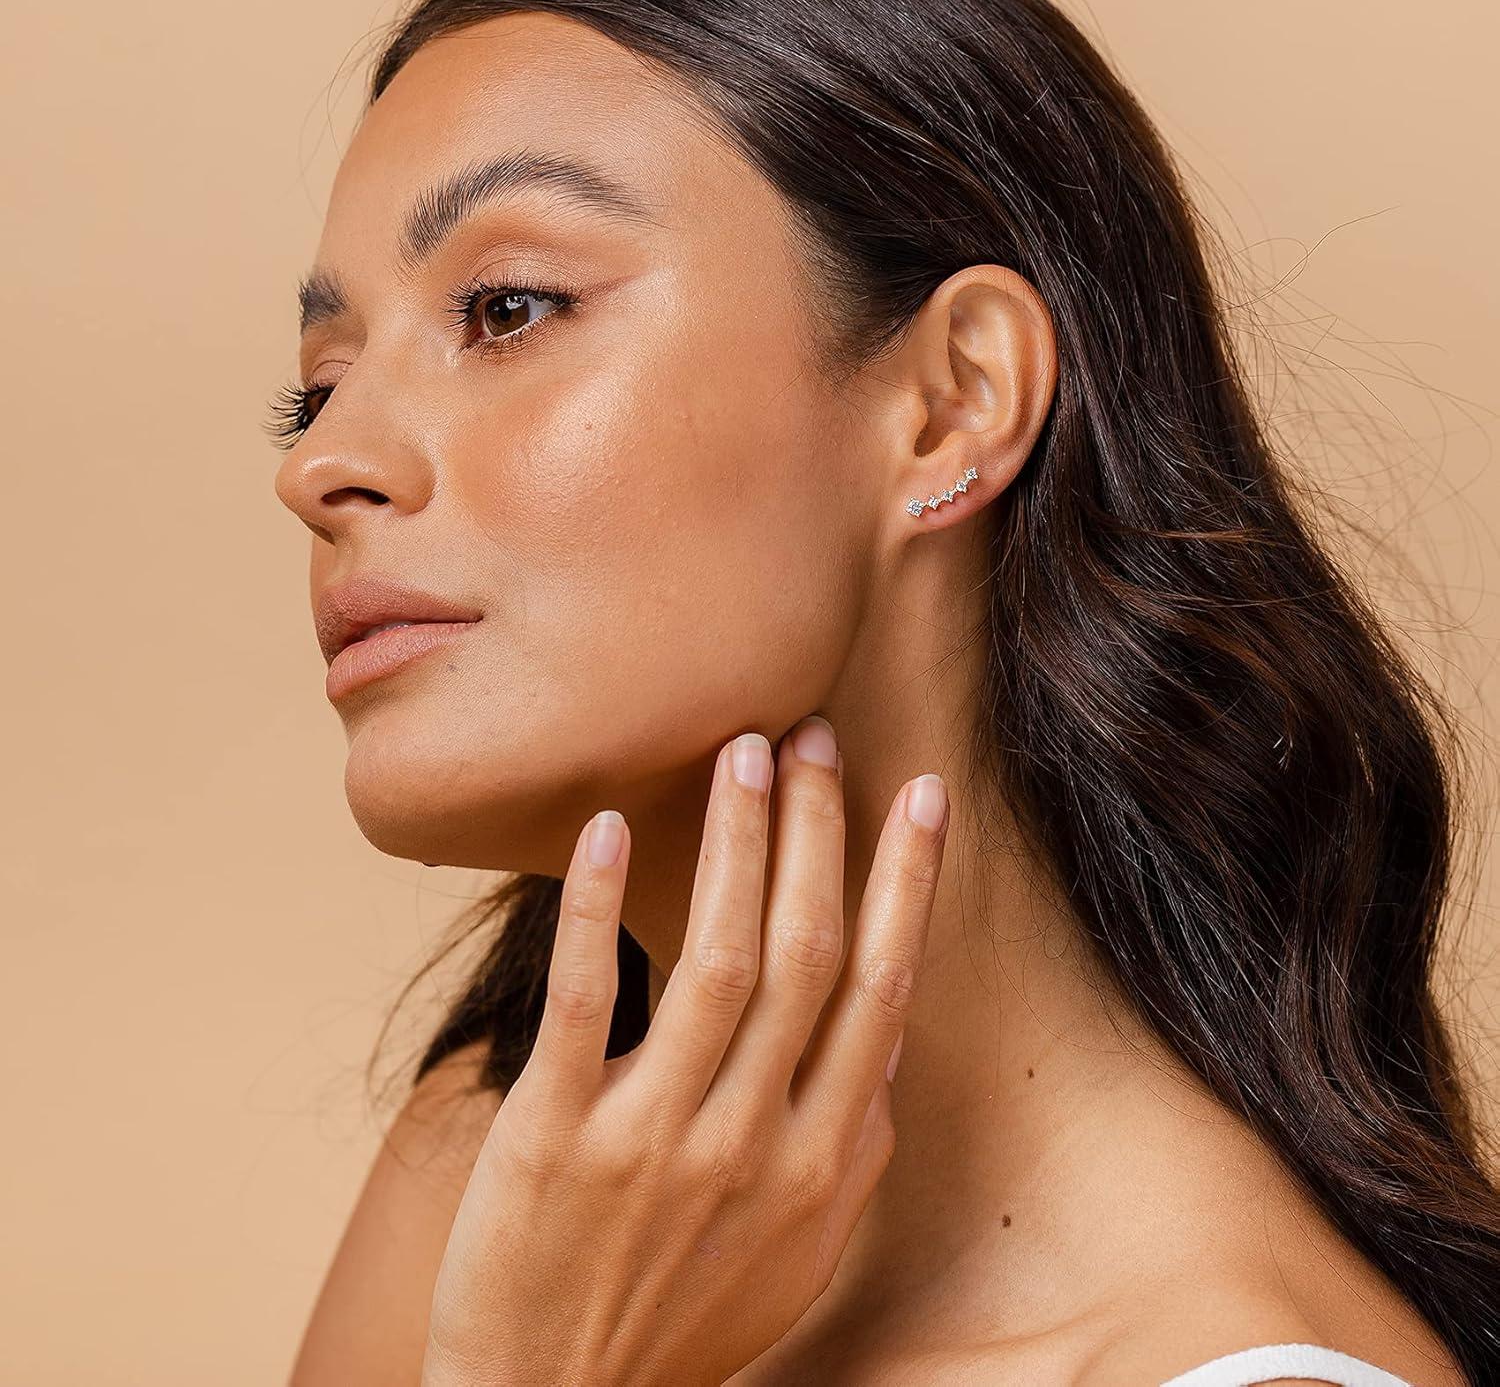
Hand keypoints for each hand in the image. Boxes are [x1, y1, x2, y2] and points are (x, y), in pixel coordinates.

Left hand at [422, 715, 948, 1386]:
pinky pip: (584, 1001)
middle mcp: (753, 1140)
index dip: (906, 885)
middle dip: (819, 831)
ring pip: (717, 958)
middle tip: (814, 734)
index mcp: (821, 1161)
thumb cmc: (680, 1322)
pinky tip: (605, 828)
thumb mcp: (798, 1257)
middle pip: (805, 953)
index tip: (923, 796)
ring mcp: (654, 1137)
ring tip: (742, 752)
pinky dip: (597, 909)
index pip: (882, 992)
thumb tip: (887, 1054)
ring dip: (735, 843)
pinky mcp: (554, 1135)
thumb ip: (854, 1155)